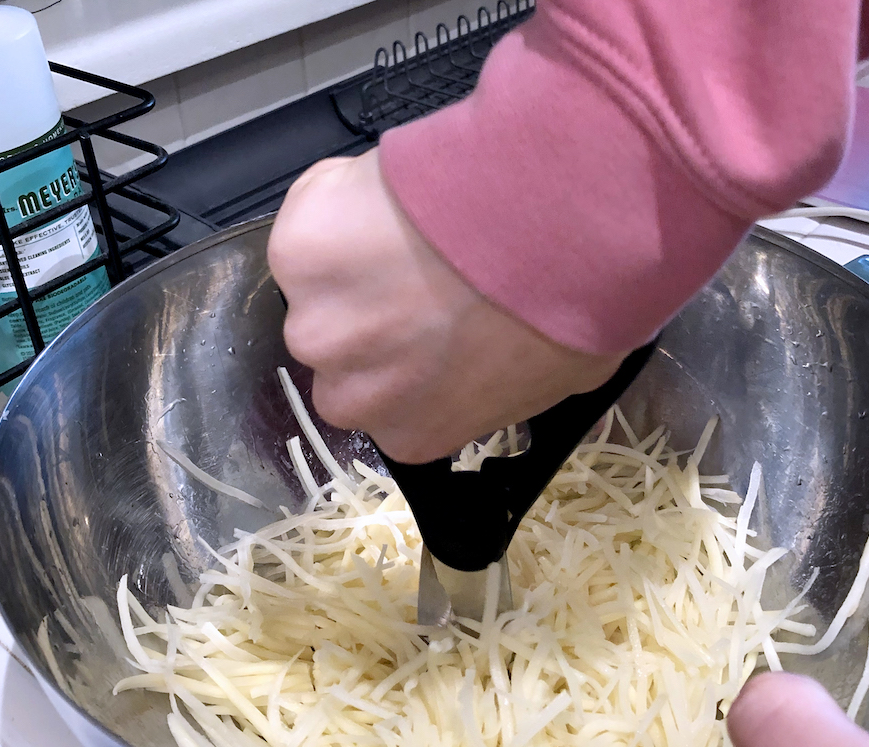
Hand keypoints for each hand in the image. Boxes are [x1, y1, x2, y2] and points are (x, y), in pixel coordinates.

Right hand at [267, 149, 624, 462]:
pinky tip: (391, 191)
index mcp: (410, 434)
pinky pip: (310, 219)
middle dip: (367, 318)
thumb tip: (505, 364)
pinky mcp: (298, 253)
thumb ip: (500, 386)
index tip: (431, 317)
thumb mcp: (555, 381)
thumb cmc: (570, 308)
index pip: (384, 403)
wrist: (552, 228)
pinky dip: (341, 198)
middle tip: (419, 271)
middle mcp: (351, 396)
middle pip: (337, 355)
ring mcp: (316, 324)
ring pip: (316, 290)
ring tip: (410, 224)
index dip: (405, 353)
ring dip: (350, 260)